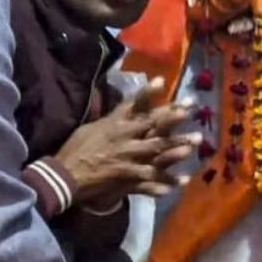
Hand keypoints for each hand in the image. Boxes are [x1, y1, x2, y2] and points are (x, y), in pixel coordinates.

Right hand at [54, 77, 199, 207]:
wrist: (64, 176)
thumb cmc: (75, 150)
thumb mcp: (91, 128)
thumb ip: (110, 118)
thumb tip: (123, 108)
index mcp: (114, 124)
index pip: (133, 105)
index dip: (148, 93)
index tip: (162, 80)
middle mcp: (124, 138)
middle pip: (152, 124)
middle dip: (173, 116)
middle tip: (192, 108)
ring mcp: (127, 157)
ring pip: (157, 150)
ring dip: (178, 145)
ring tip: (197, 140)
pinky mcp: (127, 177)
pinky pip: (151, 179)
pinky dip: (167, 181)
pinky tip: (183, 181)